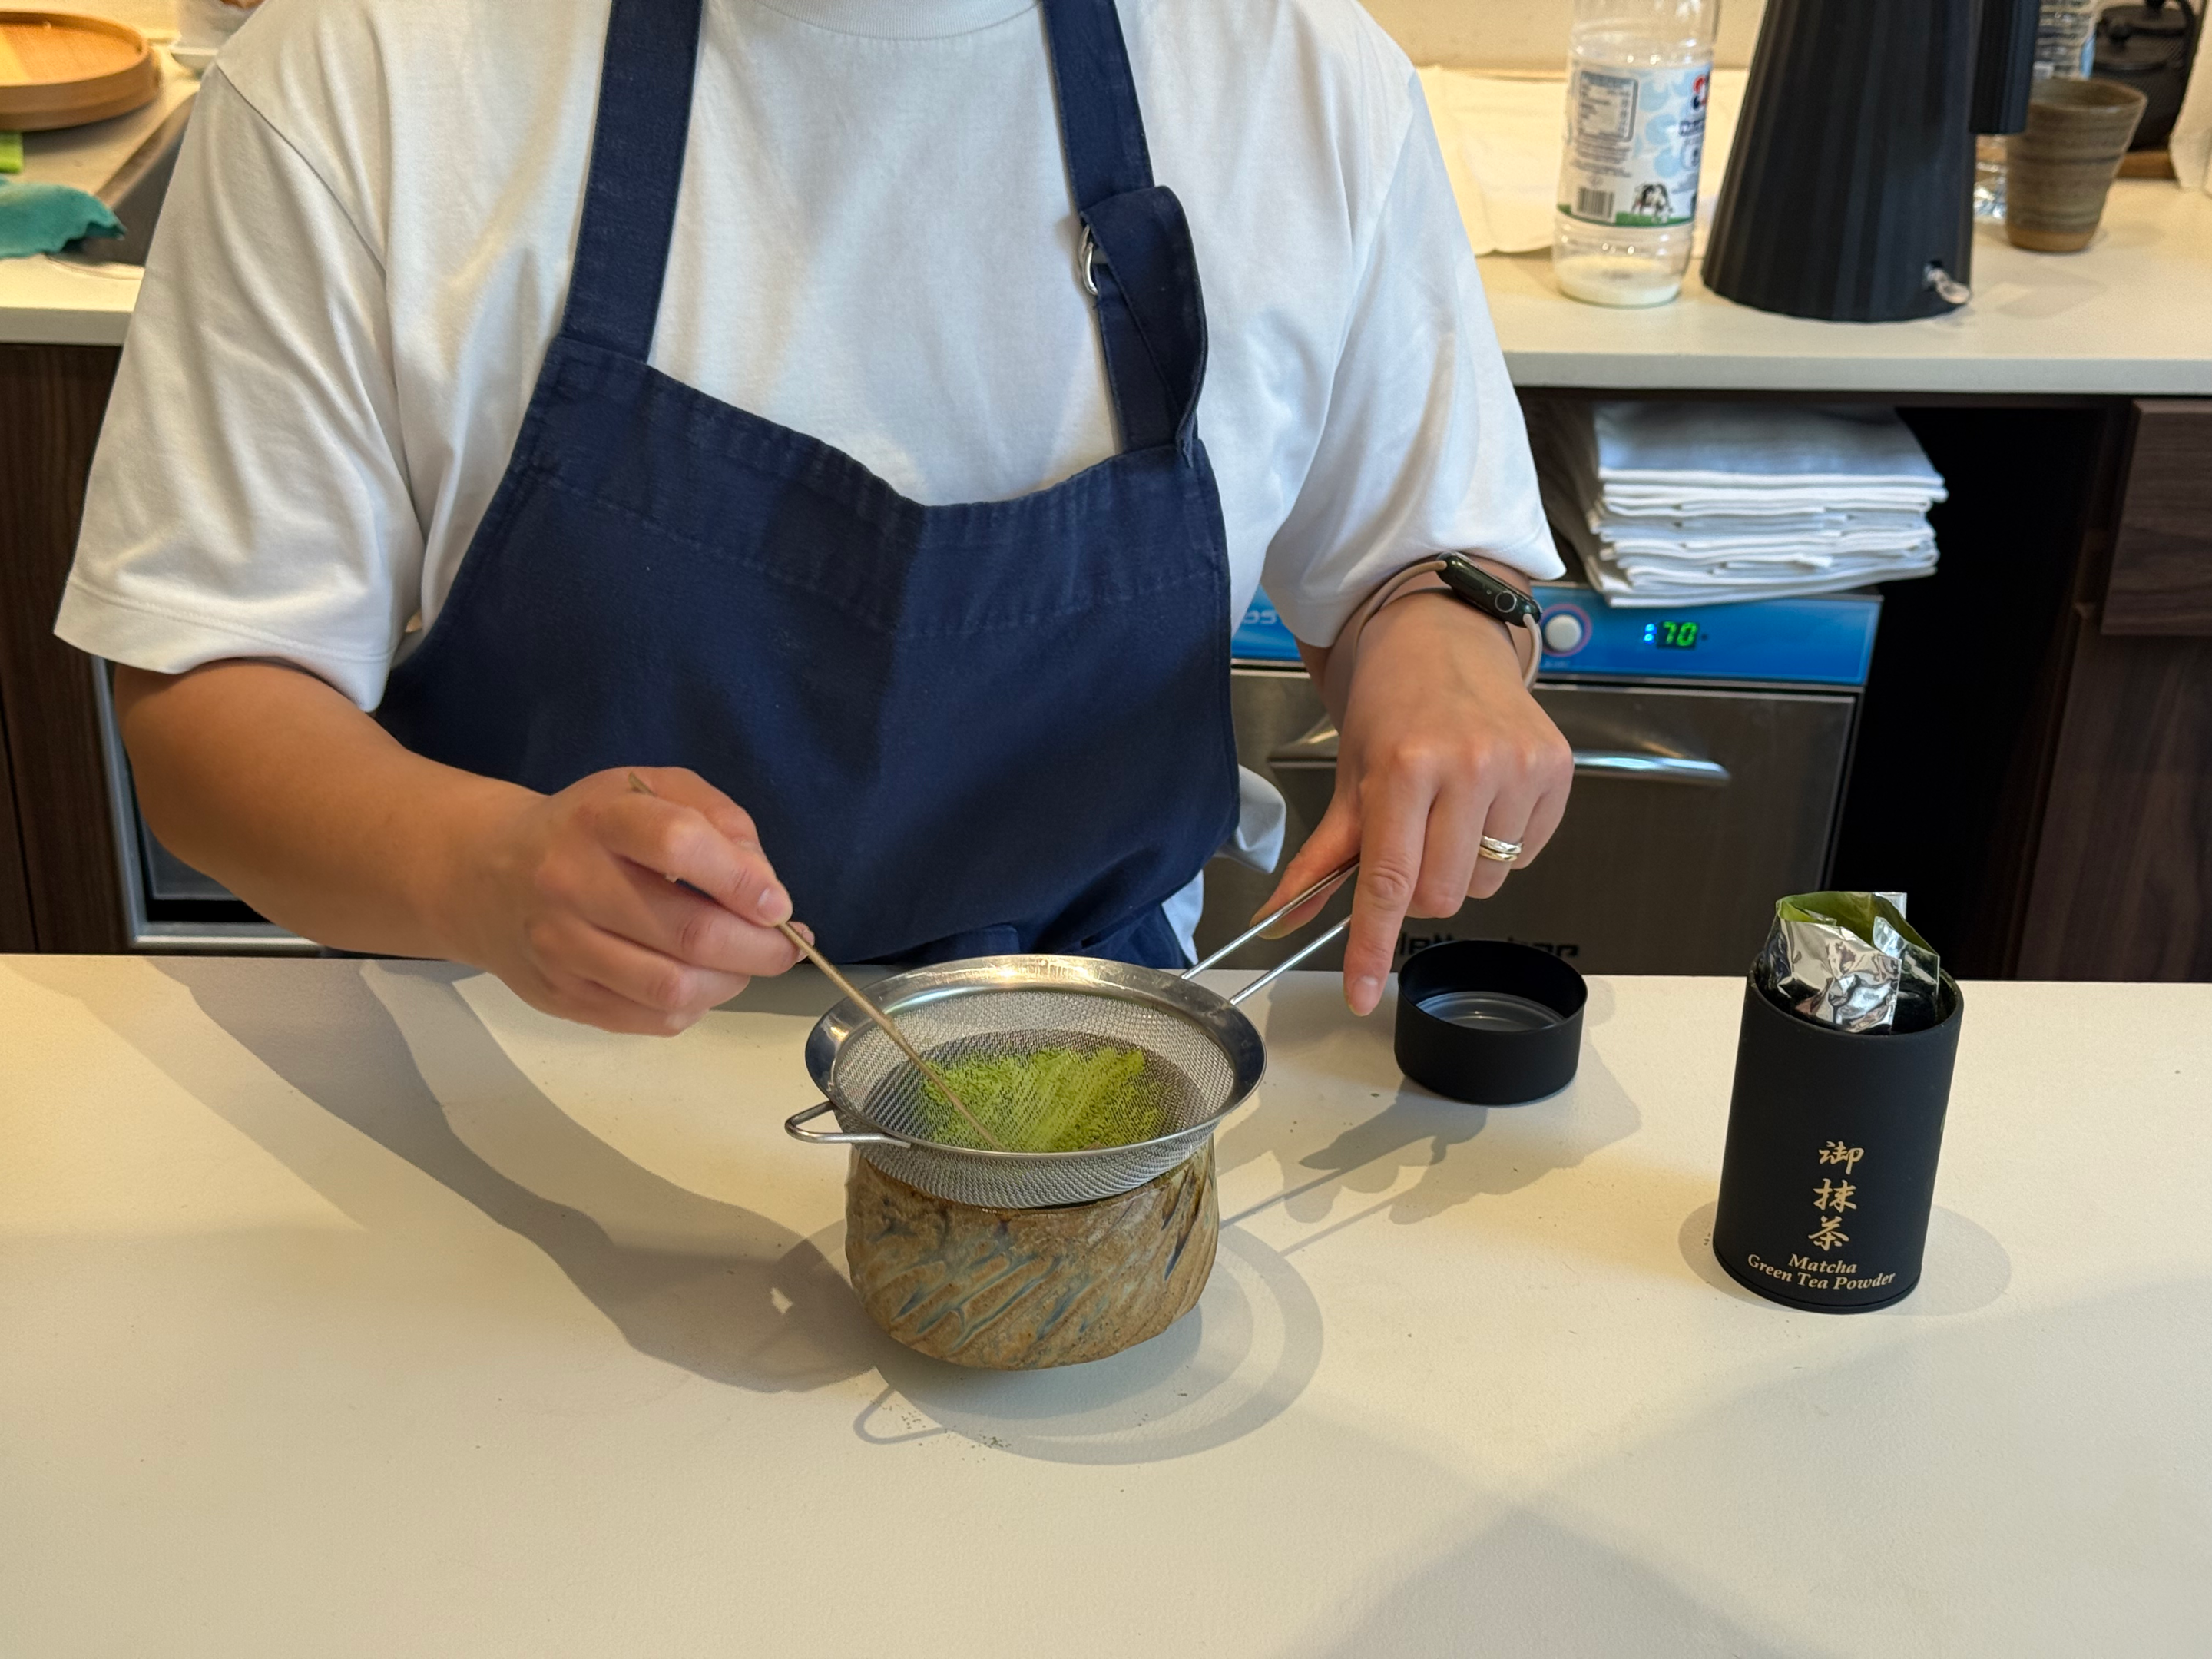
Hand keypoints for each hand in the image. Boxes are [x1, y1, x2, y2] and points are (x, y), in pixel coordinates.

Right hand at [446, 766, 804, 1035]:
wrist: (489, 875)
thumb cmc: (592, 829)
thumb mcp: (652, 791)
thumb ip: (720, 821)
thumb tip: (767, 889)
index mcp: (600, 819)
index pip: (678, 845)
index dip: (742, 880)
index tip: (777, 903)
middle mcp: (571, 883)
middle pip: (688, 933)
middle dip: (758, 949)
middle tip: (784, 947)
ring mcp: (561, 947)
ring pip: (673, 988)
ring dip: (730, 983)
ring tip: (742, 964)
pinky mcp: (561, 996)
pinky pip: (651, 1019)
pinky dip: (694, 1007)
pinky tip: (697, 980)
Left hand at [1256, 591, 1573, 1015]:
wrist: (1445, 638)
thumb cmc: (1393, 704)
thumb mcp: (1349, 776)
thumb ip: (1321, 859)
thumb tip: (1279, 919)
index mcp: (1406, 766)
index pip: (1389, 883)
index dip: (1371, 946)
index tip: (1359, 992)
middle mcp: (1469, 766)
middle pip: (1442, 896)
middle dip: (1419, 890)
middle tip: (1409, 841)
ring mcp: (1520, 769)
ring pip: (1487, 883)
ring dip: (1463, 867)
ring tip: (1449, 811)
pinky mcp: (1556, 771)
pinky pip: (1525, 856)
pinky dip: (1501, 844)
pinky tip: (1485, 799)